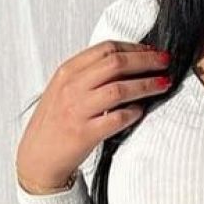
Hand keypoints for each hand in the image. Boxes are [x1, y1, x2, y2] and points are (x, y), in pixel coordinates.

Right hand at [15, 38, 173, 192]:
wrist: (37, 156)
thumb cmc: (55, 122)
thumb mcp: (64, 88)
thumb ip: (89, 74)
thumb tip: (126, 60)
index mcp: (67, 71)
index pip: (105, 49)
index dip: (134, 48)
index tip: (153, 50)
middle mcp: (71, 87)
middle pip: (116, 64)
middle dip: (146, 61)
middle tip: (165, 62)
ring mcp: (78, 110)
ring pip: (120, 89)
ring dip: (146, 85)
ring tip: (163, 84)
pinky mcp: (85, 133)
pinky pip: (117, 119)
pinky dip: (134, 113)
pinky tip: (142, 110)